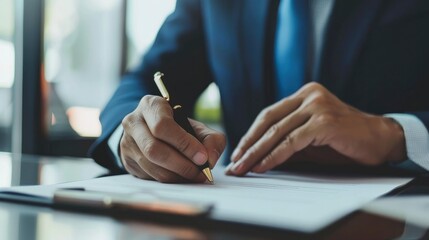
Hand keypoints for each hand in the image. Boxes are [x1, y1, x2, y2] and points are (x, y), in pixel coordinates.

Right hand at [120, 95, 225, 182]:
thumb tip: (209, 159)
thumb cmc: (178, 128)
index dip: (184, 144)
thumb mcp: (197, 126)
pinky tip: (181, 177)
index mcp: (151, 106)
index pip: (163, 126)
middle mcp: (133, 122)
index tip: (202, 157)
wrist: (152, 130)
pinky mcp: (127, 160)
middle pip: (154, 149)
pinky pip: (148, 175)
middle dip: (181, 164)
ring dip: (176, 175)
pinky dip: (168, 179)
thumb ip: (211, 139)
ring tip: (194, 176)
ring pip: (150, 165)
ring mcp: (127, 142)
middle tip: (200, 172)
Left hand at [227, 82, 405, 175]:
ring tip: (243, 168)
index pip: (269, 114)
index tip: (238, 153)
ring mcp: (317, 106)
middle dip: (248, 144)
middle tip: (235, 164)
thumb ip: (287, 140)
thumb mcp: (310, 137)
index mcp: (304, 94)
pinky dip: (275, 156)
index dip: (251, 134)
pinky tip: (263, 166)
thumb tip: (257, 157)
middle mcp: (309, 95)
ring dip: (257, 152)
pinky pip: (292, 141)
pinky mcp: (325, 121)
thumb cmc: (345, 140)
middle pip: (268, 121)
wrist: (381, 139)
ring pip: (277, 131)